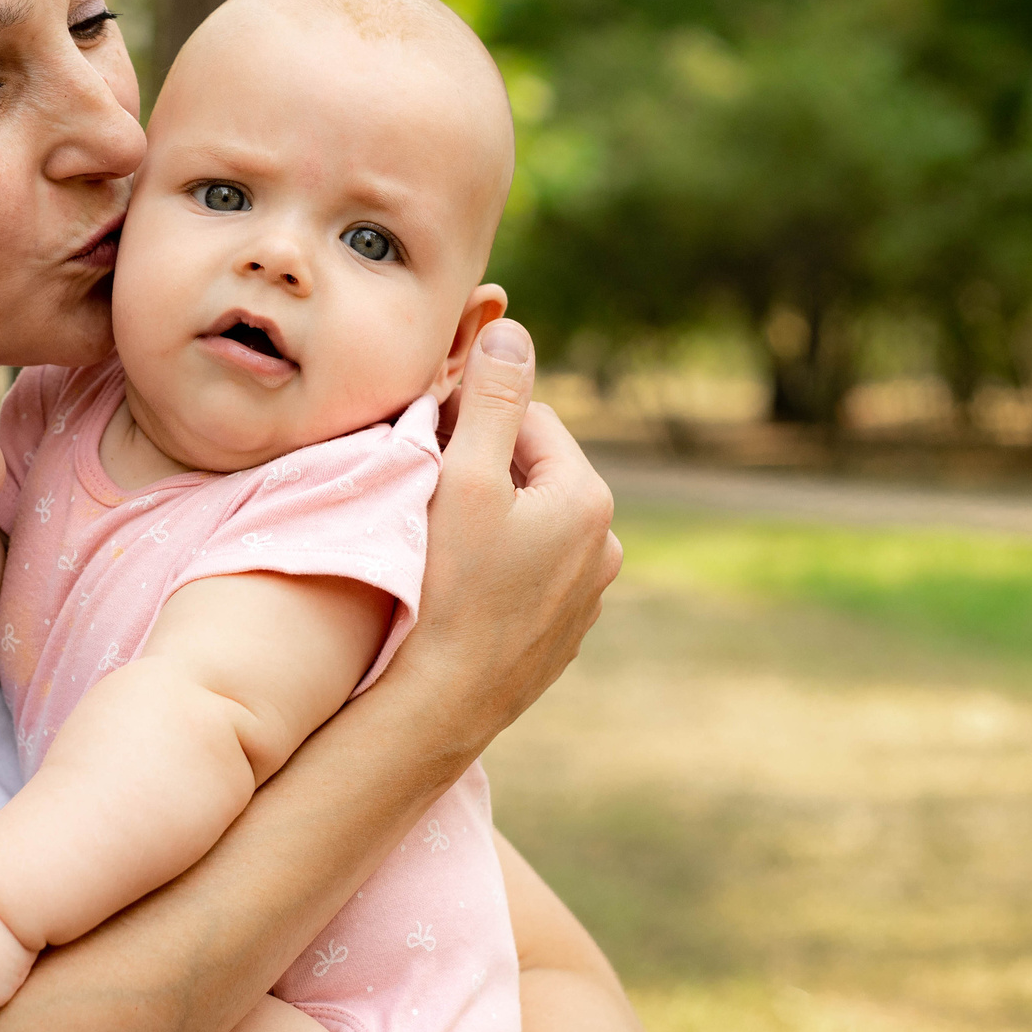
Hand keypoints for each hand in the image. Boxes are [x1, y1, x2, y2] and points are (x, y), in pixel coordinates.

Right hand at [397, 320, 621, 751]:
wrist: (446, 702)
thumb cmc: (450, 588)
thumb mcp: (465, 479)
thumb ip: (490, 400)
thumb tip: (512, 329)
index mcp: (588, 498)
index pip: (528, 418)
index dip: (471, 419)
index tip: (426, 439)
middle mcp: (606, 544)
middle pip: (532, 469)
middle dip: (483, 466)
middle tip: (426, 486)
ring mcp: (587, 593)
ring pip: (531, 521)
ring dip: (491, 514)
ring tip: (440, 538)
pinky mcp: (563, 631)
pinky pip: (530, 570)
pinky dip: (498, 563)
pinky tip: (459, 583)